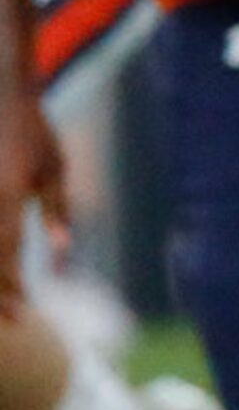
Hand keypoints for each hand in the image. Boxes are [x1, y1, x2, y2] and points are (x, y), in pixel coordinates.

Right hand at [0, 93, 68, 304]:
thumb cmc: (33, 130)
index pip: (6, 255)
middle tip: (11, 316)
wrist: (0, 93)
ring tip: (2, 298)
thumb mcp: (53, 169)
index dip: (11, 287)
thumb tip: (61, 250)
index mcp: (6, 198)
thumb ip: (56, 210)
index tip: (22, 309)